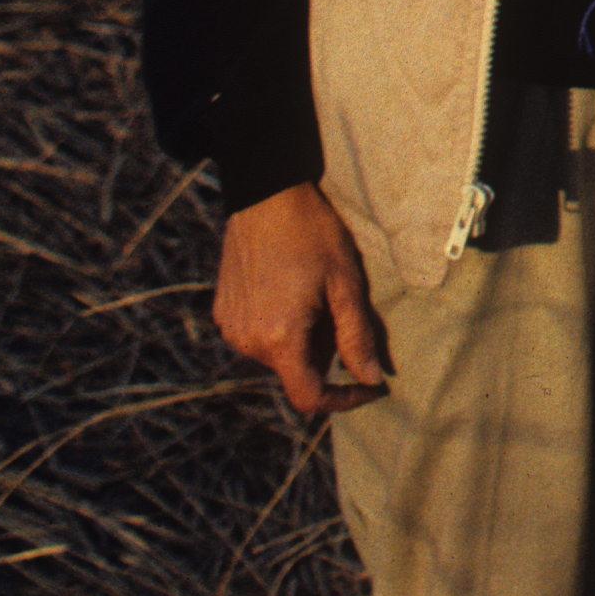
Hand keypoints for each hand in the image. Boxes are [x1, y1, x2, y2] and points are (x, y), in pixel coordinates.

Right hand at [213, 181, 390, 417]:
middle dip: (324, 352)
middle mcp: (247, 342)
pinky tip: (291, 288)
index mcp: (278, 339)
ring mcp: (230, 328)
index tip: (368, 387)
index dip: (342, 400)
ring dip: (302, 339)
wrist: (265, 195)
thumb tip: (371, 380)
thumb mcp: (345, 284)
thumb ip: (357, 337)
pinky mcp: (223, 313)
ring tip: (314, 292)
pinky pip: (258, 336)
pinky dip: (280, 326)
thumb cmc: (311, 234)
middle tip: (339, 307)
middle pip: (295, 371)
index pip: (308, 397)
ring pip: (278, 354)